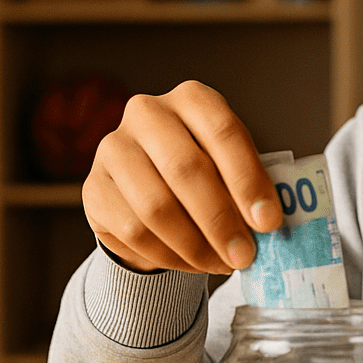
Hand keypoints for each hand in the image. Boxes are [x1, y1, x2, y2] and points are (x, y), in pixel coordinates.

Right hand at [82, 80, 282, 273]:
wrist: (149, 190)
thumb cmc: (205, 172)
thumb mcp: (231, 168)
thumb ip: (248, 187)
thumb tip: (268, 224)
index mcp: (192, 98)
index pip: (224, 133)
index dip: (249, 180)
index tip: (269, 222)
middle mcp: (148, 113)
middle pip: (186, 169)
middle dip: (221, 221)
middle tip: (245, 256)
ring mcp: (114, 149)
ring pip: (156, 206)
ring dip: (196, 245)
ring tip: (222, 264)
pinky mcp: (93, 188)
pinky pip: (134, 232)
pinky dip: (170, 255)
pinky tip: (193, 264)